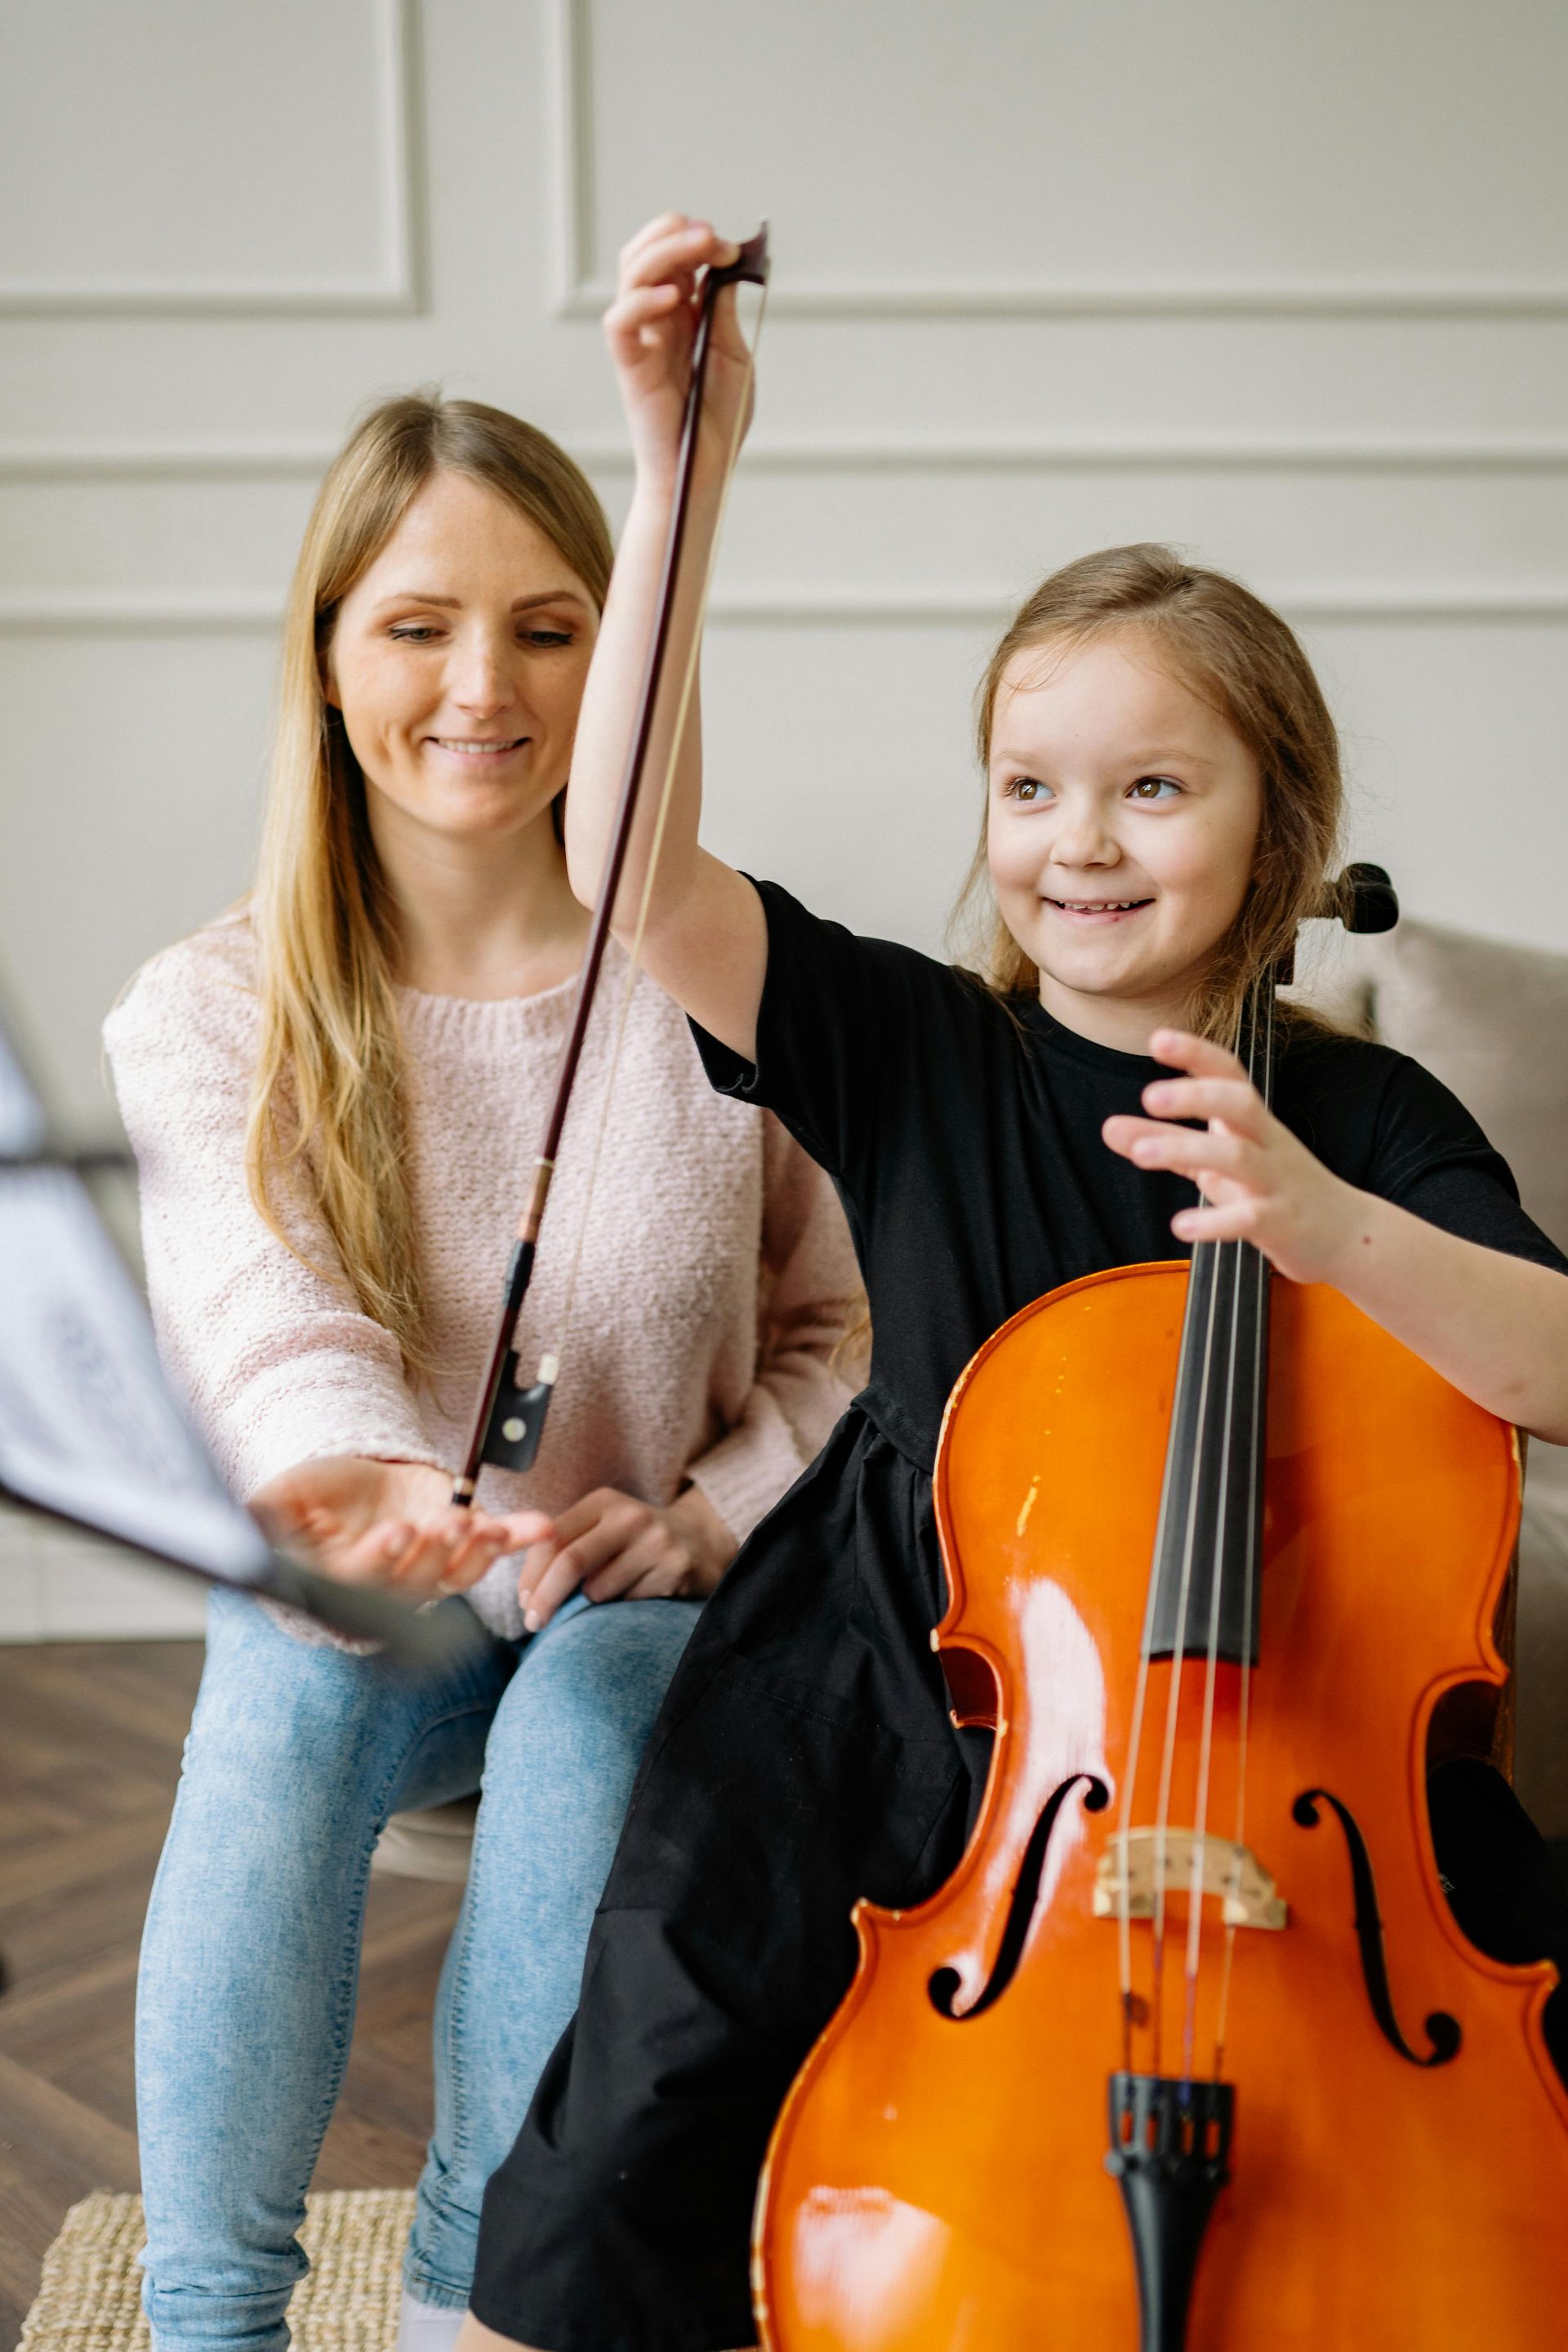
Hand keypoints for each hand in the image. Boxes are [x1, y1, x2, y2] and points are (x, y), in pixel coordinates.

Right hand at [250, 1456, 554, 1602]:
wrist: (356, 1479)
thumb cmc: (314, 1493)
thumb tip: (248, 1527)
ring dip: (475, 1552)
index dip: (378, 1560)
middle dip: (432, 1552)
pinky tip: (538, 1527)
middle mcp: (388, 1584)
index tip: (395, 1533)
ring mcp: (428, 1569)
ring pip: (455, 1573)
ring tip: (488, 1529)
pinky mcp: (460, 1545)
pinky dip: (516, 1538)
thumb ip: (266, 1518)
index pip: (359, 1581)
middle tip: (446, 1523)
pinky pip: (491, 1549)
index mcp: (341, 1580)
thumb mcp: (281, 1501)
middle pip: (413, 1581)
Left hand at [517, 1484, 735, 1631]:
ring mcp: (656, 1542)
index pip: (553, 1537)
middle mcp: (630, 1516)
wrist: (700, 1540)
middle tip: (532, 1623)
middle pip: (571, 1562)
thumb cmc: (633, 1541)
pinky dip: (624, 1606)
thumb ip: (566, 1545)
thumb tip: (526, 1593)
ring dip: (594, 1601)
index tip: (523, 1601)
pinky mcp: (676, 1569)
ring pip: (599, 1590)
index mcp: (603, 1502)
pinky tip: (642, 1589)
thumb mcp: (602, 1527)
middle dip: (545, 1598)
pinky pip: (630, 1603)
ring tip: (615, 1588)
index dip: (532, 1573)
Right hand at [604, 213, 755, 494]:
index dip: (700, 243)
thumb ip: (724, 313)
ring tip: (698, 245)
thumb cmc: (717, 421)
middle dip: (677, 234)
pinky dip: (642, 302)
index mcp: (683, 315)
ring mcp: (641, 340)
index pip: (677, 258)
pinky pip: (620, 323)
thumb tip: (724, 270)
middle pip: (648, 255)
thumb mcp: (734, 357)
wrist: (705, 471)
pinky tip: (674, 298)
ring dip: (663, 251)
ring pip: (631, 275)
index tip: (731, 248)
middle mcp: (657, 321)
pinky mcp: (630, 366)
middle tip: (711, 235)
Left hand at [1101, 1028, 1362, 1284]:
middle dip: (1196, 1094)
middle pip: (1239, 1103)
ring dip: (1190, 1149)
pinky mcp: (1282, 1223)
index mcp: (1252, 1122)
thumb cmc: (1274, 1189)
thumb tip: (1108, 1128)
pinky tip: (1180, 1226)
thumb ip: (1167, 1144)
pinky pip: (1250, 1217)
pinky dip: (1215, 1221)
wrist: (1347, 1234)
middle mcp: (1268, 1142)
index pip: (1228, 1075)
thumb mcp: (1217, 1163)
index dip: (1196, 1054)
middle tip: (1148, 1096)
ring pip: (1239, 1157)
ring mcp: (1277, 1181)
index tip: (1157, 1039)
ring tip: (1141, 1152)